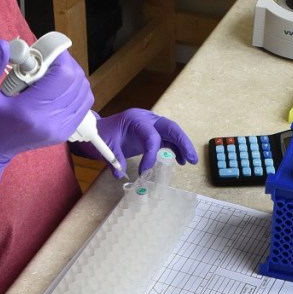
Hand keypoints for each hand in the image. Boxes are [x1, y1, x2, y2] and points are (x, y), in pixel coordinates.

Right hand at [0, 39, 94, 186]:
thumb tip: (5, 44)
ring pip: (83, 91)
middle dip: (62, 64)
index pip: (63, 75)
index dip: (57, 56)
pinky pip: (83, 104)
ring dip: (70, 76)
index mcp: (29, 112)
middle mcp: (50, 123)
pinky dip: (74, 90)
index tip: (41, 51)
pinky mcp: (63, 133)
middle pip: (76, 81)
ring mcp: (60, 130)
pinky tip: (55, 87)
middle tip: (41, 62)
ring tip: (47, 75)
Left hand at [73, 108, 197, 178]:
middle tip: (191, 159)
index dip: (151, 155)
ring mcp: (152, 125)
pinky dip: (176, 149)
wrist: (100, 129)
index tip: (144, 171)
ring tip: (190, 161)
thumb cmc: (103, 134)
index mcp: (136, 119)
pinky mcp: (154, 132)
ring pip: (172, 133)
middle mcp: (148, 119)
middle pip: (170, 128)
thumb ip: (115, 159)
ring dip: (183, 146)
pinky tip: (180, 160)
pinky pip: (168, 139)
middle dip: (182, 142)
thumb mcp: (106, 146)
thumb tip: (119, 174)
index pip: (151, 136)